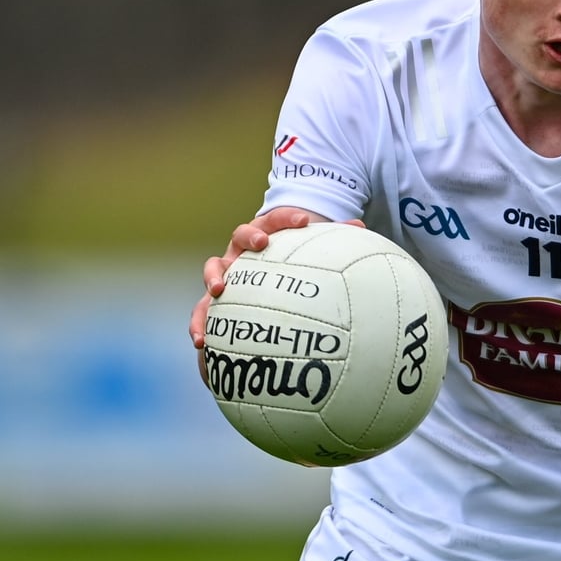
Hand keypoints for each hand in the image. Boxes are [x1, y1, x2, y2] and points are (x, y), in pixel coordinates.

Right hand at [189, 207, 351, 382]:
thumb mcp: (308, 247)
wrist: (258, 264)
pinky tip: (201, 343)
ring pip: (213, 268)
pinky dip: (199, 324)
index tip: (304, 221)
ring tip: (218, 290)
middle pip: (240, 235)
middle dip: (249, 238)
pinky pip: (203, 310)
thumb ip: (332, 238)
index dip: (289, 217)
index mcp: (266, 232)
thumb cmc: (288, 257)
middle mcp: (242, 249)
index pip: (276, 219)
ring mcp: (226, 271)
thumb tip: (362, 228)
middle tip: (261, 244)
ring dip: (213, 277)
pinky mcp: (215, 298)